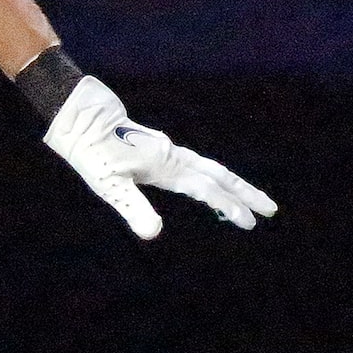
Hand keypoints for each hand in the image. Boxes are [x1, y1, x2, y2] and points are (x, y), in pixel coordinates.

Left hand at [45, 77, 276, 239]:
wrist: (82, 118)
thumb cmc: (92, 154)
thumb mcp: (110, 187)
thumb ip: (134, 208)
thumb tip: (154, 234)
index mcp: (166, 168)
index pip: (207, 190)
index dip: (229, 206)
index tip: (250, 222)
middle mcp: (173, 157)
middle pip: (219, 176)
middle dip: (245, 193)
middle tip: (270, 210)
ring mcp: (167, 151)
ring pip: (209, 168)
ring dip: (232, 183)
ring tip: (250, 197)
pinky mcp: (158, 147)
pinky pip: (195, 164)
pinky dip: (212, 176)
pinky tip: (208, 184)